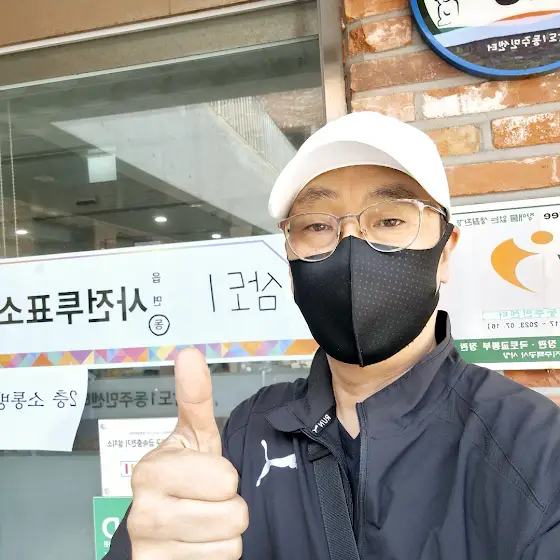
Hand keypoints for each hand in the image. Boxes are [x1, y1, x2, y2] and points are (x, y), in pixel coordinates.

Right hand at [128, 348, 247, 558]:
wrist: (158, 525)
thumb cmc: (182, 477)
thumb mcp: (192, 437)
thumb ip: (194, 398)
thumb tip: (190, 353)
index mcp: (151, 470)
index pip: (226, 480)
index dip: (225, 477)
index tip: (204, 474)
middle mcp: (143, 511)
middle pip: (233, 514)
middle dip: (228, 507)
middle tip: (206, 500)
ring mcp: (149, 547)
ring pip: (230, 544)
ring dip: (223, 534)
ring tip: (201, 521)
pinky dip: (214, 557)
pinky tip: (195, 545)